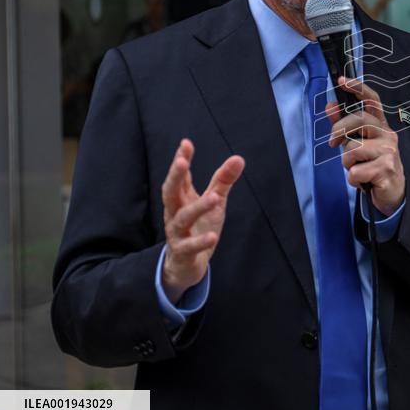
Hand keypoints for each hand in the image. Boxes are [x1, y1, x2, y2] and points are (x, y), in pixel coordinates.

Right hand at [161, 139, 244, 303]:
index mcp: (181, 199)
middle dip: (175, 176)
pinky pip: (189, 247)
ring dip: (197, 208)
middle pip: (170, 192)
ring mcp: (177, 233)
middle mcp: (175, 213)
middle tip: (181, 161)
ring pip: (182, 219)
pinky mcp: (182, 253)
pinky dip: (200, 241)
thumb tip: (239, 158)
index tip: (186, 143)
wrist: (185, 266)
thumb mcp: (214, 202)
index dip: (181, 159)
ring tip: (214, 198)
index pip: (180, 177)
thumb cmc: (198, 228)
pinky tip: (212, 236)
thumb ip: (223, 181)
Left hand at [326, 76, 404, 214]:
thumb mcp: (357, 144)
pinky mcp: (386, 169)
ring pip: (353, 149)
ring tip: (358, 168)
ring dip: (347, 163)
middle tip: (332, 143)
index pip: (372, 101)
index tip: (342, 81)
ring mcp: (389, 152)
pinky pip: (355, 171)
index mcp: (381, 126)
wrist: (393, 193)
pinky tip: (363, 180)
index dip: (357, 88)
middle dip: (339, 131)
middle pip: (358, 120)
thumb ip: (344, 126)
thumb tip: (330, 105)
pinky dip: (353, 179)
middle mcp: (388, 135)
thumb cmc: (373, 165)